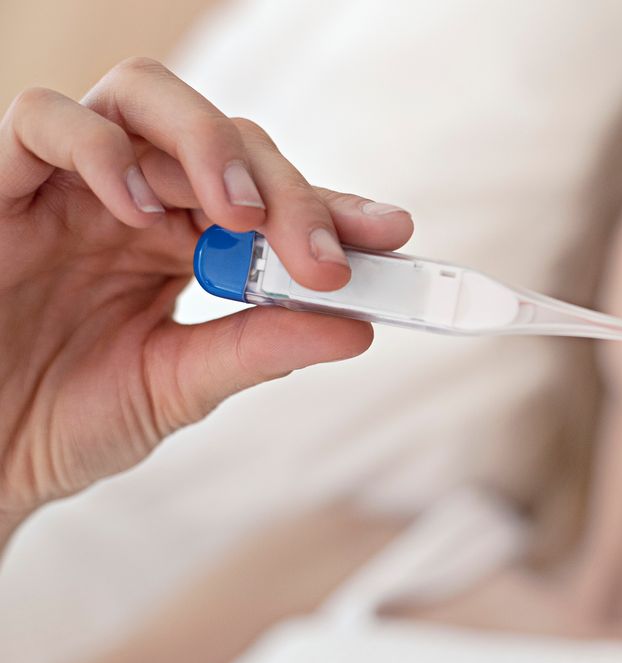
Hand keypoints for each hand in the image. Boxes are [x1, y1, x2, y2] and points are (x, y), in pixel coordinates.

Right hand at [0, 57, 413, 543]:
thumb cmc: (66, 419)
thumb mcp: (178, 386)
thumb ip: (259, 347)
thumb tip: (358, 327)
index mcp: (185, 243)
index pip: (271, 199)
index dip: (334, 207)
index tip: (392, 234)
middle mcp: (136, 200)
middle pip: (227, 141)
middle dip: (287, 191)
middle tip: (323, 258)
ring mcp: (70, 186)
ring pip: (144, 98)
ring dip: (209, 147)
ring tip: (241, 218)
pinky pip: (43, 120)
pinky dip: (99, 150)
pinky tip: (138, 210)